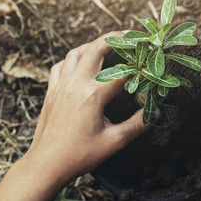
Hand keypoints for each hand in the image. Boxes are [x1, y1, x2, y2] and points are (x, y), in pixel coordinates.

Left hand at [0, 31, 150, 200]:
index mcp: (93, 96)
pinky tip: (79, 64)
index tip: (150, 63)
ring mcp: (61, 86)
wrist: (46, 165)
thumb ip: (137, 125)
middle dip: (113, 38)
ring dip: (92, 45)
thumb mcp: (114, 142)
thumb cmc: (79, 155)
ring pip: (75, 53)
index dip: (139, 66)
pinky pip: (60, 66)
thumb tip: (154, 113)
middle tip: (127, 36)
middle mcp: (75, 85)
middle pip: (95, 49)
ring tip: (105, 45)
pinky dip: (72, 60)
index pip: (122, 72)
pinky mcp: (51, 92)